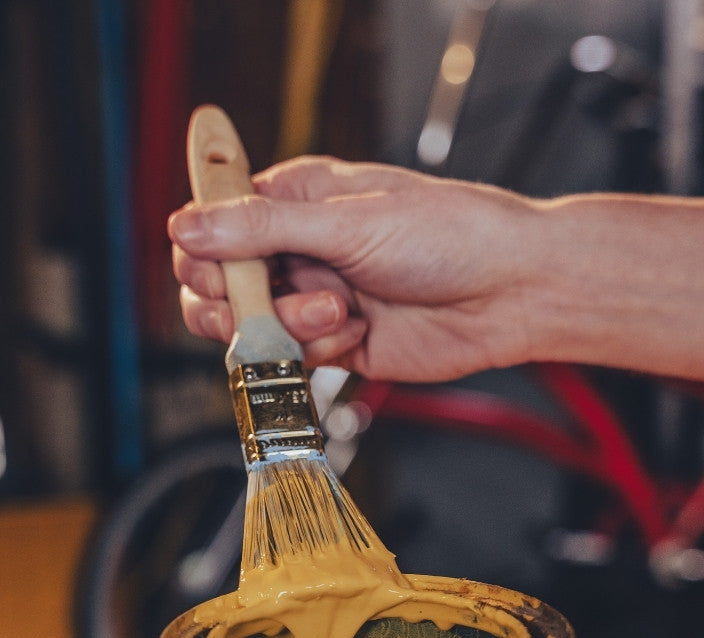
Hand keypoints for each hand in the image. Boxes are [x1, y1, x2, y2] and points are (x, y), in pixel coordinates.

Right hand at [168, 157, 546, 380]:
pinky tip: (357, 332)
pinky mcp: (335, 346)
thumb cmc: (449, 235)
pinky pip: (293, 360)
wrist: (508, 293)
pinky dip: (318, 350)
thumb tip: (185, 226)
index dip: (206, 253)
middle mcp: (298, 251)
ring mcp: (314, 301)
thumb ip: (260, 229)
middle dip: (239, 301)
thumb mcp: (347, 221)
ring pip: (253, 331)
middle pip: (221, 287)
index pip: (214, 227)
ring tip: (339, 310)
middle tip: (267, 301)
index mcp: (295, 201)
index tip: (222, 269)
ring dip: (289, 327)